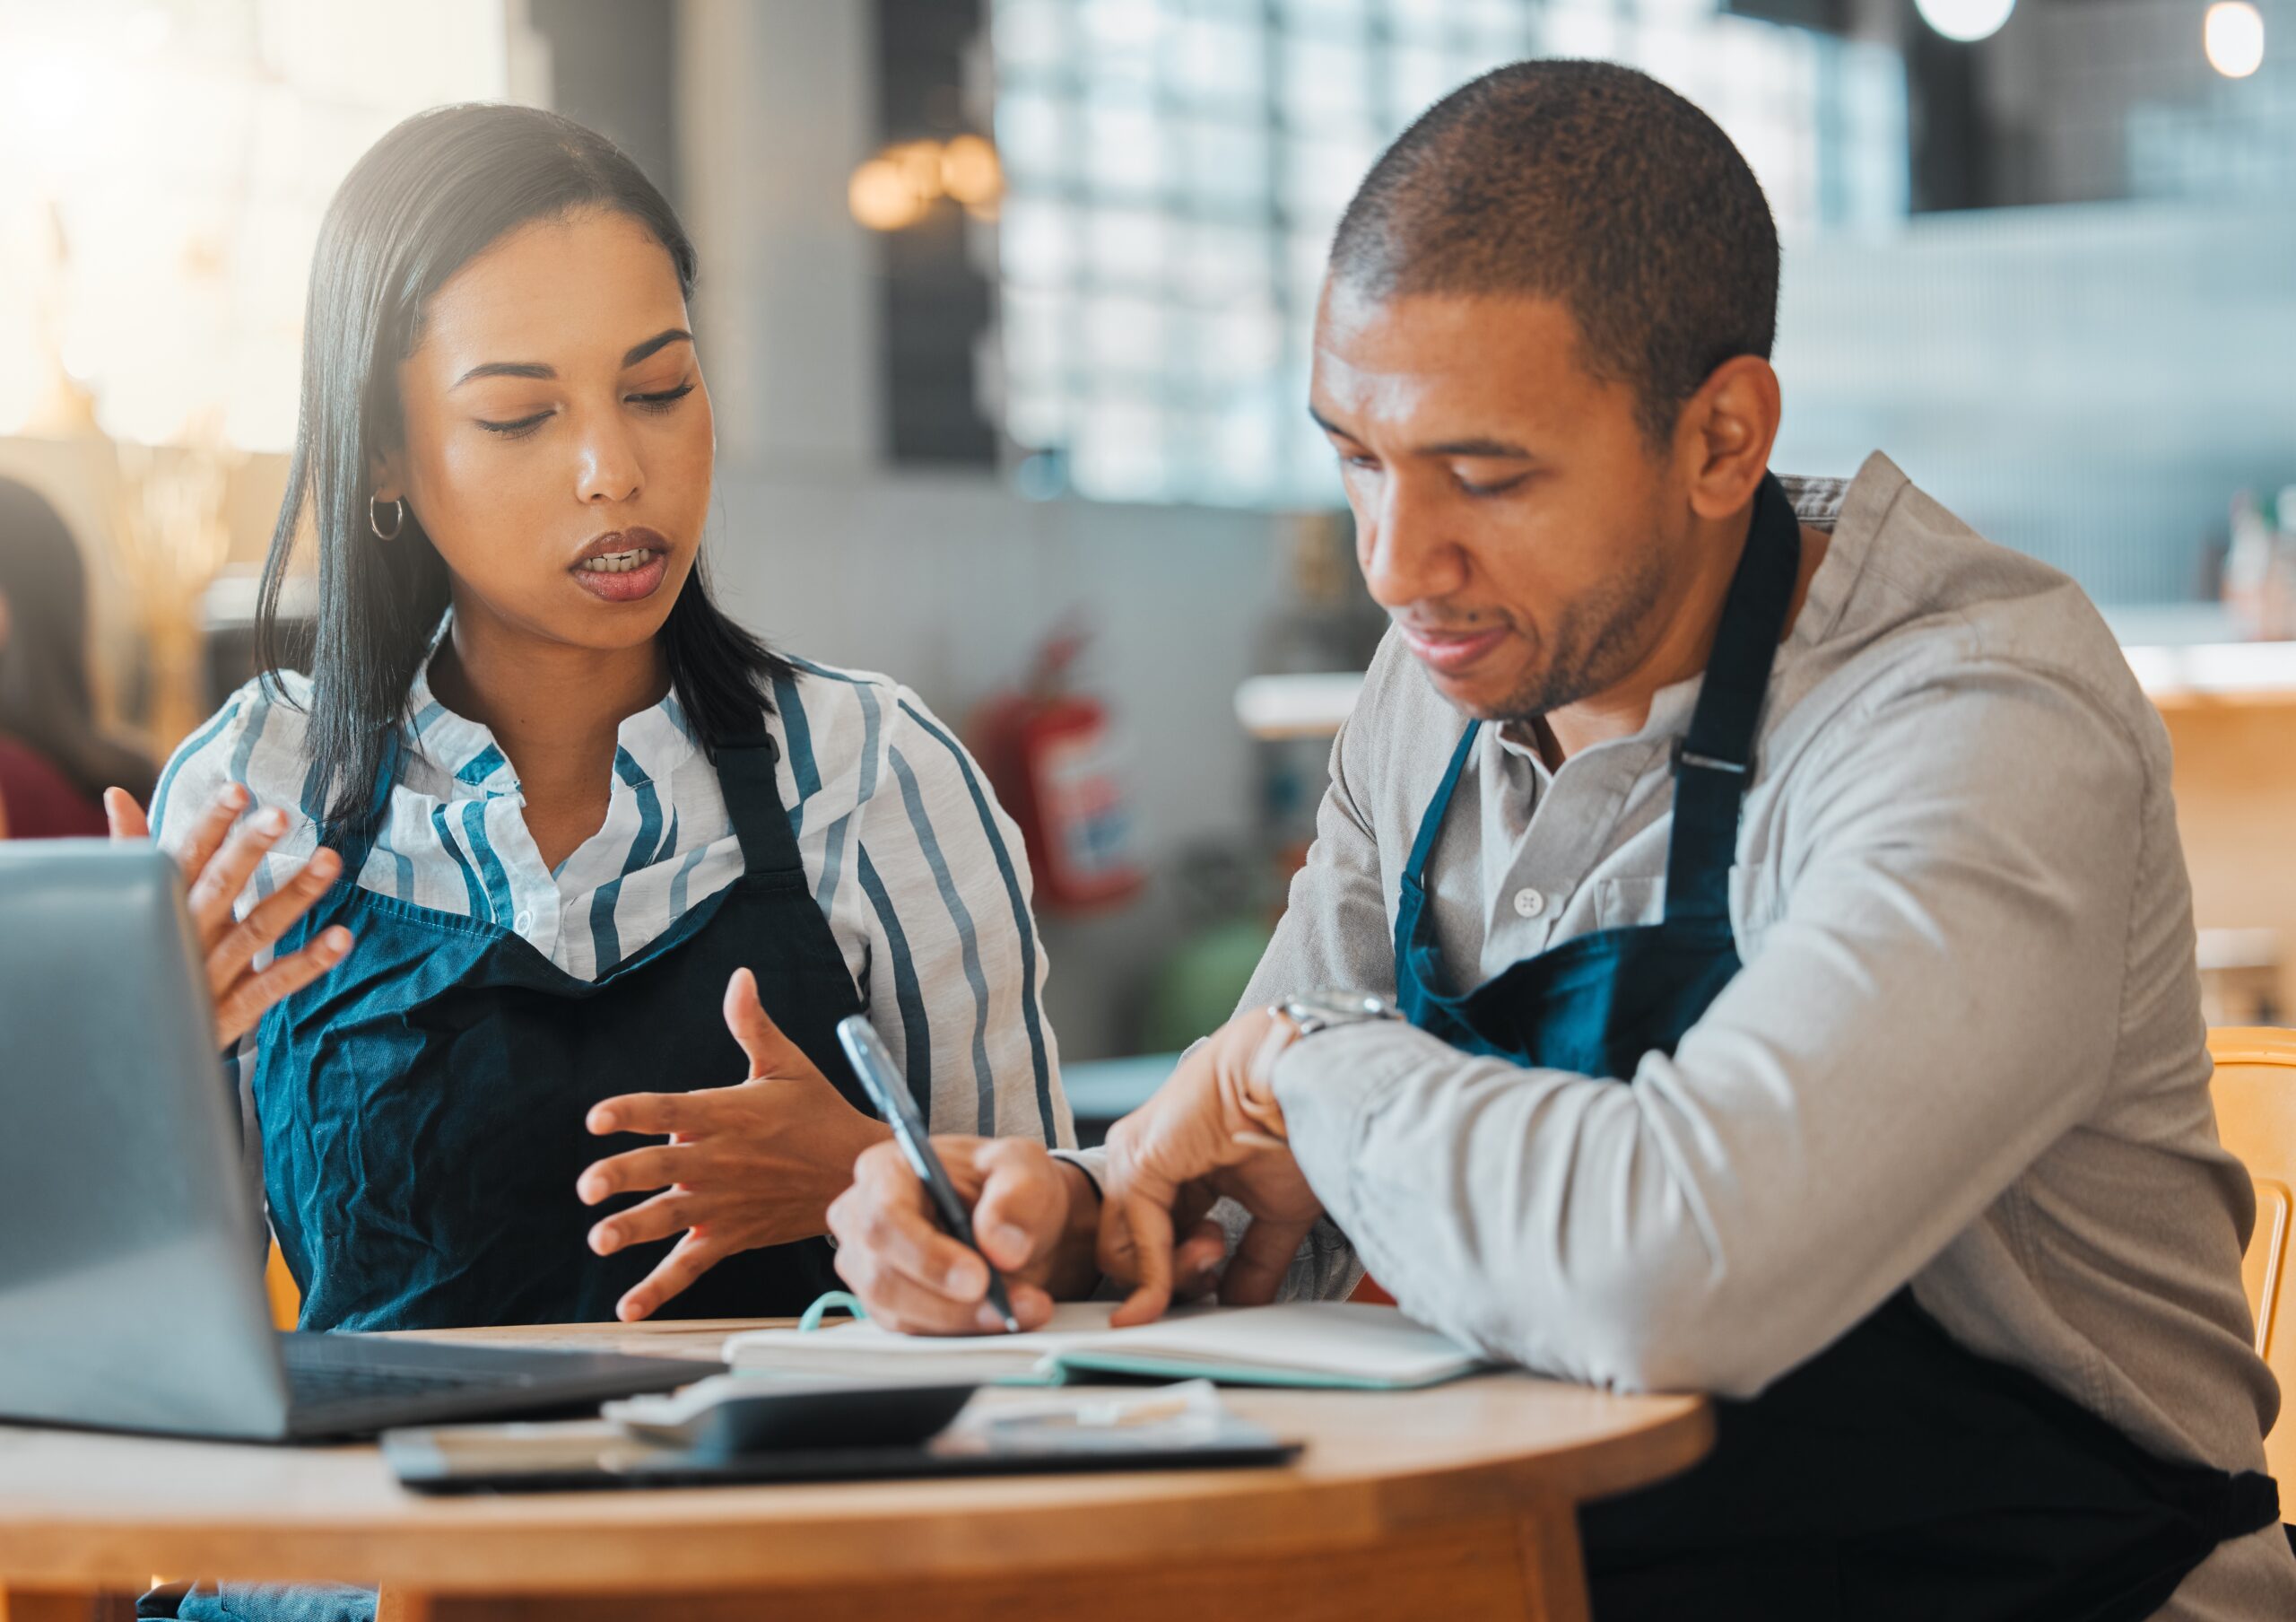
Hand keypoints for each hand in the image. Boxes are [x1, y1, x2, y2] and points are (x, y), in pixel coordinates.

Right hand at [107, 784, 353, 1049]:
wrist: (131, 1044)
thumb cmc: (139, 958)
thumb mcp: (129, 906)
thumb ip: (132, 851)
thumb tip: (118, 794)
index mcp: (163, 906)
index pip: (185, 856)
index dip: (211, 824)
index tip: (238, 789)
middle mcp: (187, 937)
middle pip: (220, 887)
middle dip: (248, 850)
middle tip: (280, 814)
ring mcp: (210, 975)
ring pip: (256, 930)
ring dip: (295, 895)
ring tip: (330, 860)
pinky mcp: (232, 1011)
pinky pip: (274, 984)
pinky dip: (309, 962)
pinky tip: (343, 937)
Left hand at [580, 968, 895, 1321]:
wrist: (859, 1172)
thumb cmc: (819, 1113)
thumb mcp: (788, 1064)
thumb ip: (752, 1024)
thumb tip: (739, 976)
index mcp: (728, 1114)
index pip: (670, 1108)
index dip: (633, 1112)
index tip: (597, 1117)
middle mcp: (721, 1160)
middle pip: (664, 1167)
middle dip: (625, 1176)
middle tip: (590, 1186)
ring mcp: (725, 1202)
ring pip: (672, 1217)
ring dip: (635, 1229)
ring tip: (600, 1239)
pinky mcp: (732, 1235)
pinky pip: (691, 1265)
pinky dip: (660, 1288)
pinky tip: (627, 1307)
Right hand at [827, 1135, 1101, 1334]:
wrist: (1019, 1221)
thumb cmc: (1008, 1186)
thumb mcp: (1025, 1169)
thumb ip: (1017, 1197)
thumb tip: (1000, 1246)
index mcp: (885, 1171)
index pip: (884, 1217)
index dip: (926, 1254)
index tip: (977, 1278)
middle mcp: (862, 1220)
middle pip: (884, 1276)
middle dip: (950, 1302)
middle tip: (1009, 1307)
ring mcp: (868, 1267)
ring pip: (899, 1313)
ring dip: (963, 1321)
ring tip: (1021, 1310)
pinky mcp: (887, 1305)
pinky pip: (914, 1333)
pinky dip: (961, 1332)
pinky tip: (1001, 1317)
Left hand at [1099, 1008, 1326, 1326]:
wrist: (1306, 1079)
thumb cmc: (1300, 1125)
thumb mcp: (1277, 1213)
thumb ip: (1253, 1263)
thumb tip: (1240, 1308)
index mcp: (1180, 1169)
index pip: (1159, 1240)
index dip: (1184, 1277)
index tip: (1217, 1292)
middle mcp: (1148, 1161)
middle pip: (1133, 1250)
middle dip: (1175, 1280)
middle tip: (1217, 1275)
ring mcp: (1135, 1157)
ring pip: (1121, 1251)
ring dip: (1169, 1277)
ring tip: (1217, 1255)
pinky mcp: (1135, 1158)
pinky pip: (1132, 1236)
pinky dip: (1160, 1271)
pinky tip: (1202, 1270)